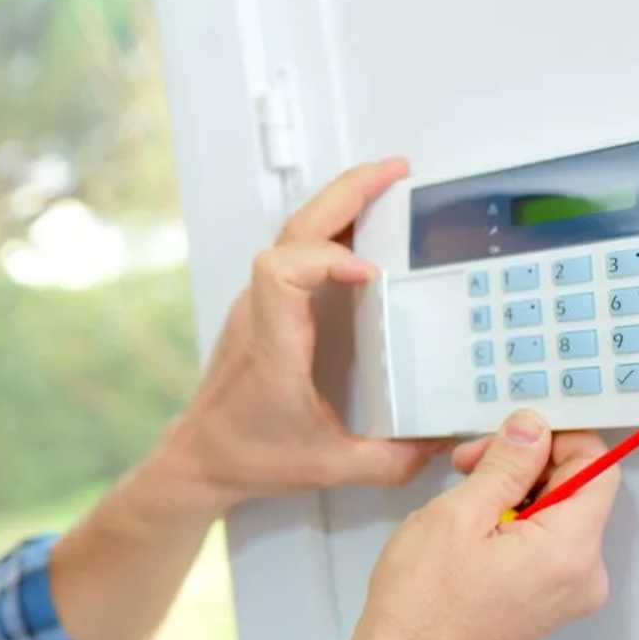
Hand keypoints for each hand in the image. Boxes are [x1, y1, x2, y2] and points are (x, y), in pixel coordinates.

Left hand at [161, 158, 441, 513]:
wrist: (199, 455)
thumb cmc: (246, 454)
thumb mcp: (328, 466)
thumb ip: (390, 460)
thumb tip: (439, 443)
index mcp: (274, 344)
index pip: (283, 269)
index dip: (328, 256)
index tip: (370, 272)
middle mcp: (261, 314)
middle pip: (294, 229)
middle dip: (347, 193)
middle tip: (396, 173)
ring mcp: (258, 306)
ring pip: (291, 231)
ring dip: (339, 202)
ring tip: (386, 185)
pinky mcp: (263, 308)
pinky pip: (294, 249)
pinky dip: (330, 228)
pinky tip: (360, 228)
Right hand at [348, 409, 620, 639]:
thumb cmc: (423, 602)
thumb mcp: (458, 514)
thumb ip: (506, 465)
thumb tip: (533, 428)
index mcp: (570, 549)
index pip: (598, 468)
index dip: (556, 440)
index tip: (511, 436)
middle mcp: (583, 574)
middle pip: (576, 490)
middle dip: (525, 464)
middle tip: (468, 464)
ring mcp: (567, 592)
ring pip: (557, 515)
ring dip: (514, 492)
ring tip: (460, 499)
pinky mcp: (546, 601)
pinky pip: (545, 544)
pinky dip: (513, 522)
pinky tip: (469, 529)